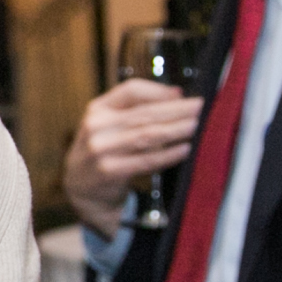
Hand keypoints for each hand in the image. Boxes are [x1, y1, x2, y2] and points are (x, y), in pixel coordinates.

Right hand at [61, 80, 203, 234]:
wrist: (81, 190)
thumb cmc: (102, 152)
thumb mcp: (108, 125)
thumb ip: (135, 109)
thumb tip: (176, 94)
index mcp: (97, 109)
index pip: (131, 90)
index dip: (159, 91)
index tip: (182, 95)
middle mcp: (96, 126)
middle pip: (144, 113)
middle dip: (176, 110)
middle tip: (201, 107)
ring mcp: (101, 149)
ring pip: (147, 135)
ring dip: (176, 130)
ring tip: (196, 126)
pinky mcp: (109, 171)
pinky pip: (146, 160)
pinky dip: (168, 155)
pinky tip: (184, 149)